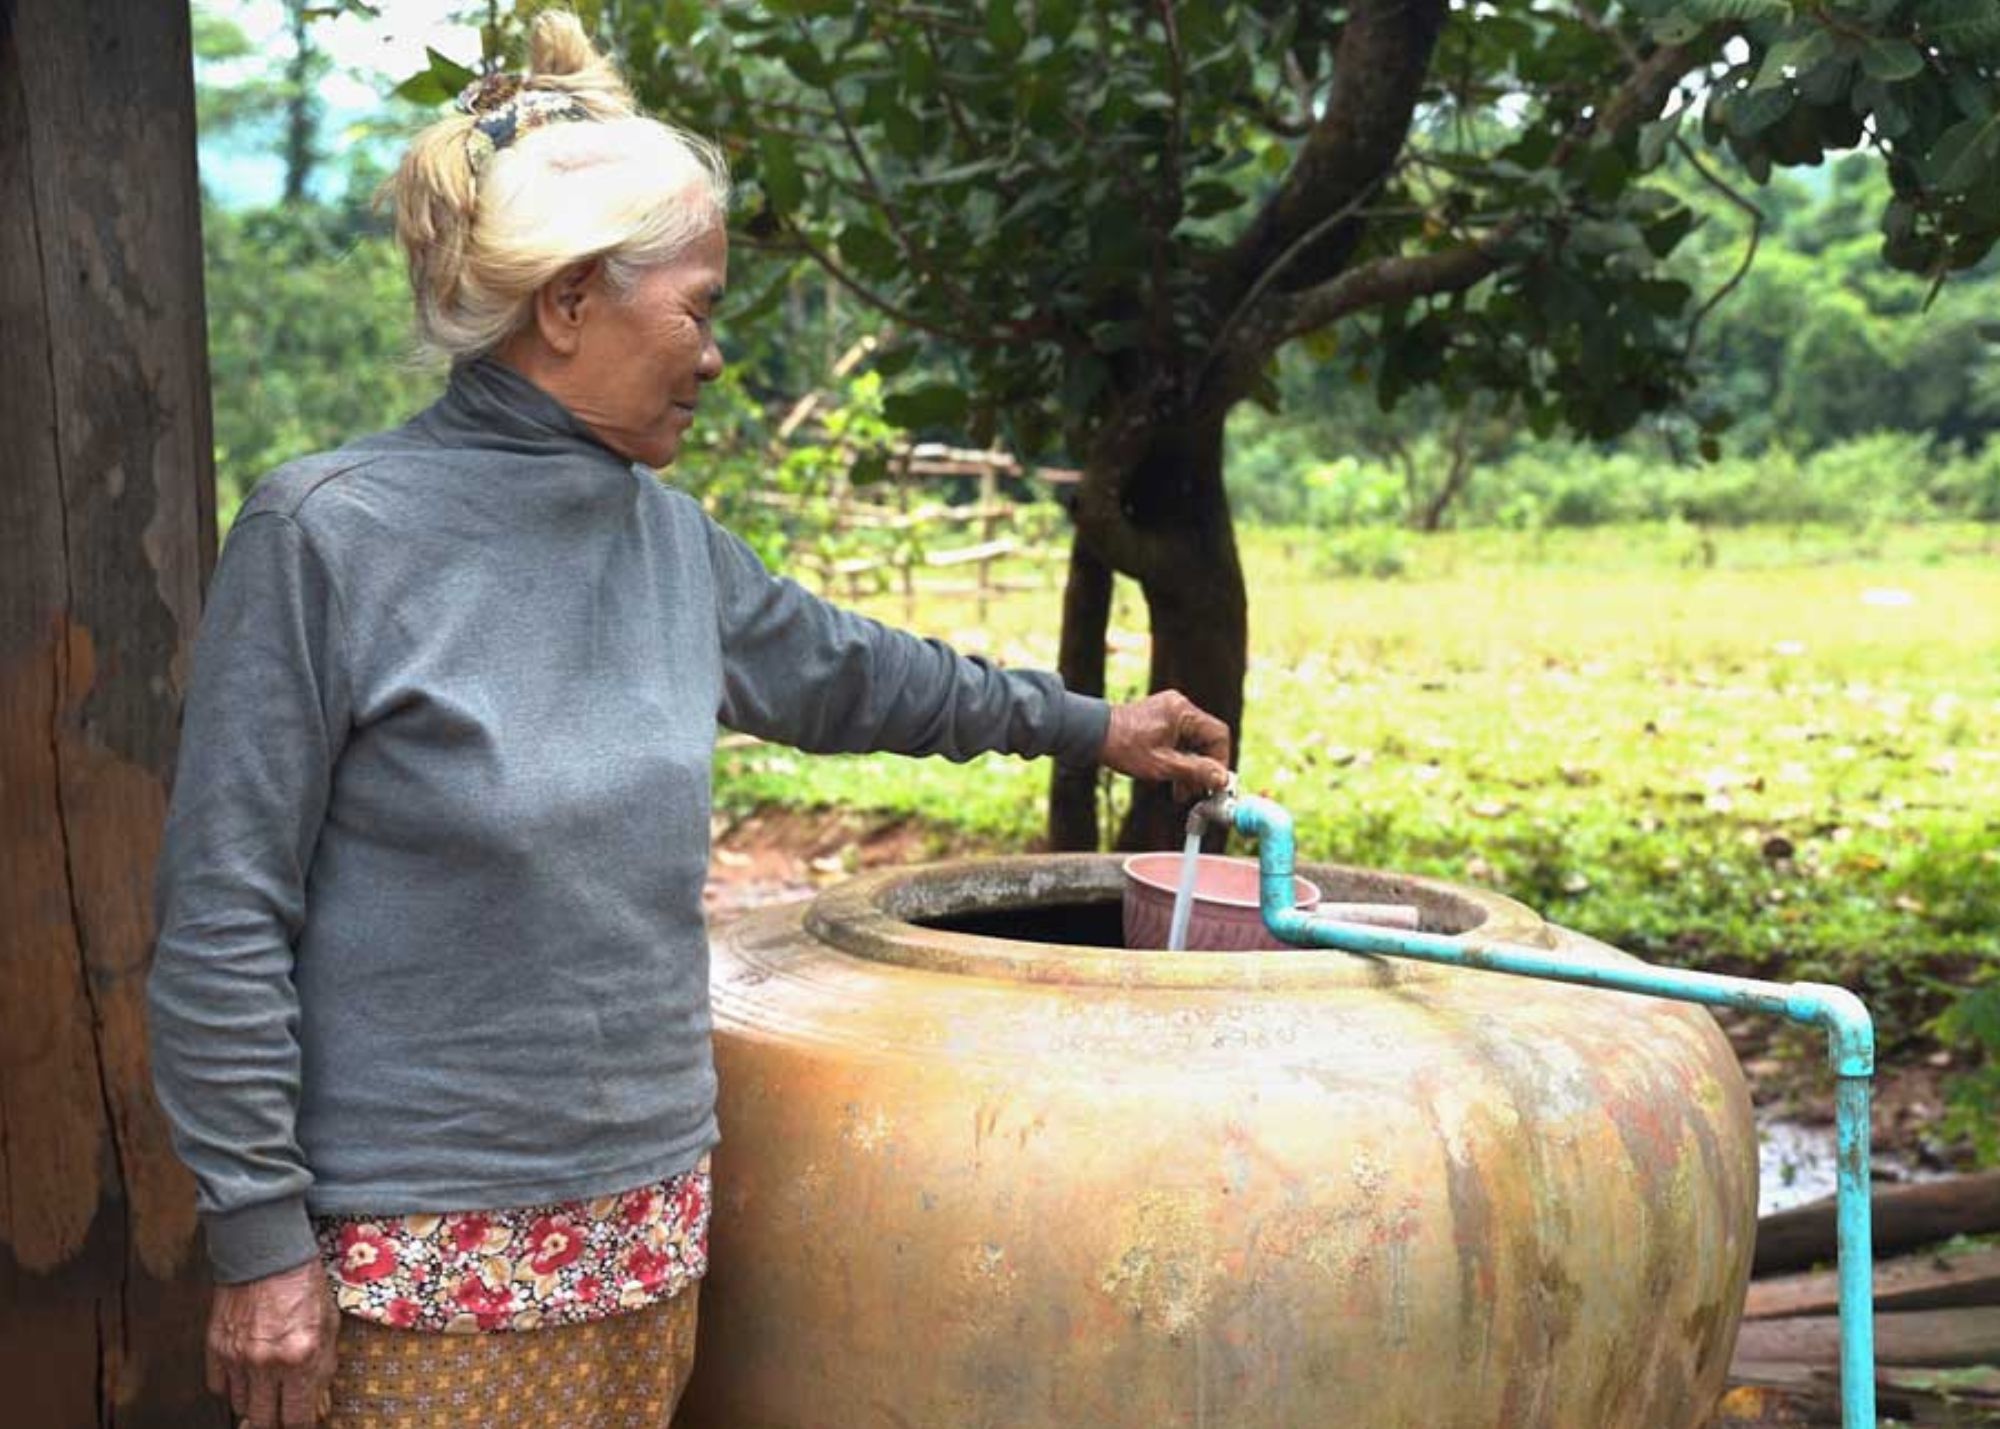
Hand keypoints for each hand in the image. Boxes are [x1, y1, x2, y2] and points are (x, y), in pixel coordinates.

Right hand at [206, 1259, 339, 1428]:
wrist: (266, 1252)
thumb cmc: (304, 1284)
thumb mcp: (329, 1324)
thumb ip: (323, 1367)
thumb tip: (317, 1401)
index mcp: (301, 1357)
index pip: (296, 1418)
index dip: (301, 1424)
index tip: (302, 1420)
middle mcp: (266, 1363)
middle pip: (263, 1422)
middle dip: (275, 1422)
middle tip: (283, 1411)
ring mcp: (237, 1358)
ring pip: (240, 1408)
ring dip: (255, 1404)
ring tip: (267, 1388)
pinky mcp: (215, 1348)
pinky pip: (219, 1387)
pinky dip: (232, 1387)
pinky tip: (246, 1374)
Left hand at [1099, 690, 1231, 800]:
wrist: (1090, 734)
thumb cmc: (1123, 747)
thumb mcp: (1162, 765)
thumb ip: (1196, 772)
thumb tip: (1222, 779)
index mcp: (1183, 712)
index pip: (1218, 734)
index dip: (1220, 760)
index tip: (1214, 782)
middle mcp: (1179, 707)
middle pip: (1205, 739)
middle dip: (1202, 767)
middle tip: (1196, 792)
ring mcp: (1168, 711)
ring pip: (1192, 742)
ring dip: (1189, 767)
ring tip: (1181, 791)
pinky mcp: (1159, 719)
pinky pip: (1179, 740)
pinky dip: (1178, 759)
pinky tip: (1171, 778)